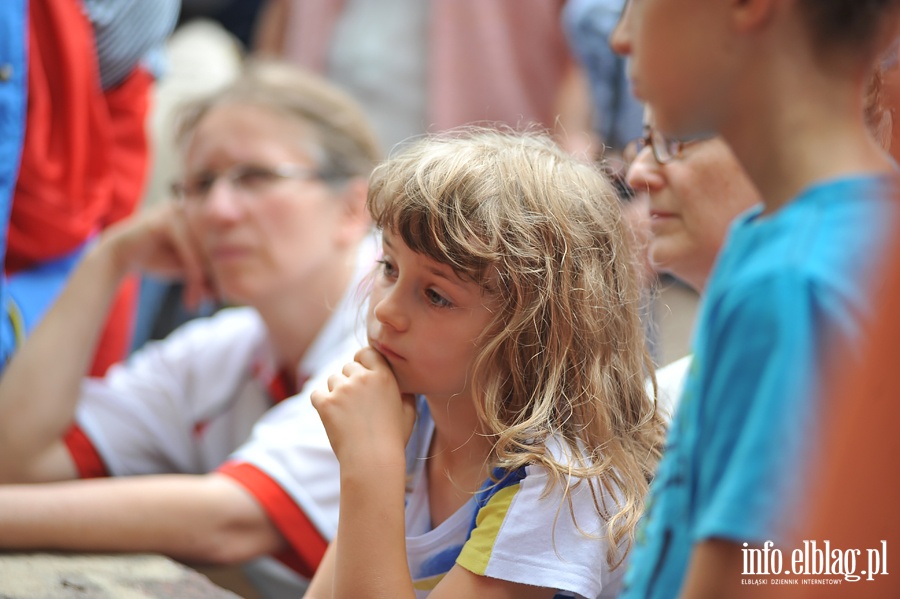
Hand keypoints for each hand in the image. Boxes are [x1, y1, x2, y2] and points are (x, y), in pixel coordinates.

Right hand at [99, 203, 213, 308]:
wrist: (119, 255)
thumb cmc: (156, 258)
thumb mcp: (188, 266)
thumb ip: (209, 271)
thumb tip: (229, 290)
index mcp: (202, 215)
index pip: (223, 243)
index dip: (224, 270)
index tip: (220, 296)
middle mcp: (194, 209)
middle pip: (217, 246)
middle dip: (216, 277)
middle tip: (214, 300)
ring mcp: (180, 212)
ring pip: (204, 250)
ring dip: (204, 280)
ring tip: (198, 301)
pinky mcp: (167, 221)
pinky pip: (189, 251)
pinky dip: (193, 274)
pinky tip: (191, 293)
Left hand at [311, 347, 417, 467]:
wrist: (373, 461)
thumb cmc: (393, 439)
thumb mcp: (409, 412)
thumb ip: (405, 392)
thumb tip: (401, 384)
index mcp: (384, 376)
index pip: (366, 352)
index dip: (362, 361)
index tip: (361, 374)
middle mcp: (362, 378)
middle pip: (348, 367)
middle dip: (350, 380)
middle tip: (355, 403)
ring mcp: (342, 390)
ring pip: (332, 379)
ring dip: (336, 391)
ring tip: (346, 414)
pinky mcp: (325, 403)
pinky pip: (317, 394)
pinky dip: (321, 403)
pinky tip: (331, 416)